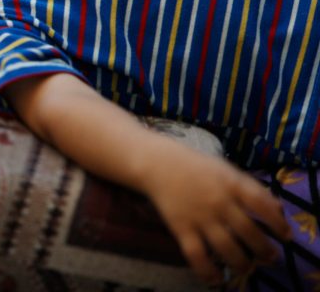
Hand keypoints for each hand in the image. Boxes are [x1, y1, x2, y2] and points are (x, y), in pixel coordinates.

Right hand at [143, 148, 290, 284]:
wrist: (157, 164)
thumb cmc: (195, 166)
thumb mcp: (225, 169)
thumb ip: (249, 187)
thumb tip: (276, 209)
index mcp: (231, 183)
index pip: (262, 204)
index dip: (277, 223)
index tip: (285, 236)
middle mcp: (219, 202)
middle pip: (249, 232)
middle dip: (264, 250)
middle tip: (270, 258)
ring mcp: (200, 216)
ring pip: (227, 248)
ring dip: (242, 263)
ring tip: (247, 268)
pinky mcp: (181, 228)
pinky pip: (197, 255)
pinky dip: (207, 271)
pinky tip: (215, 279)